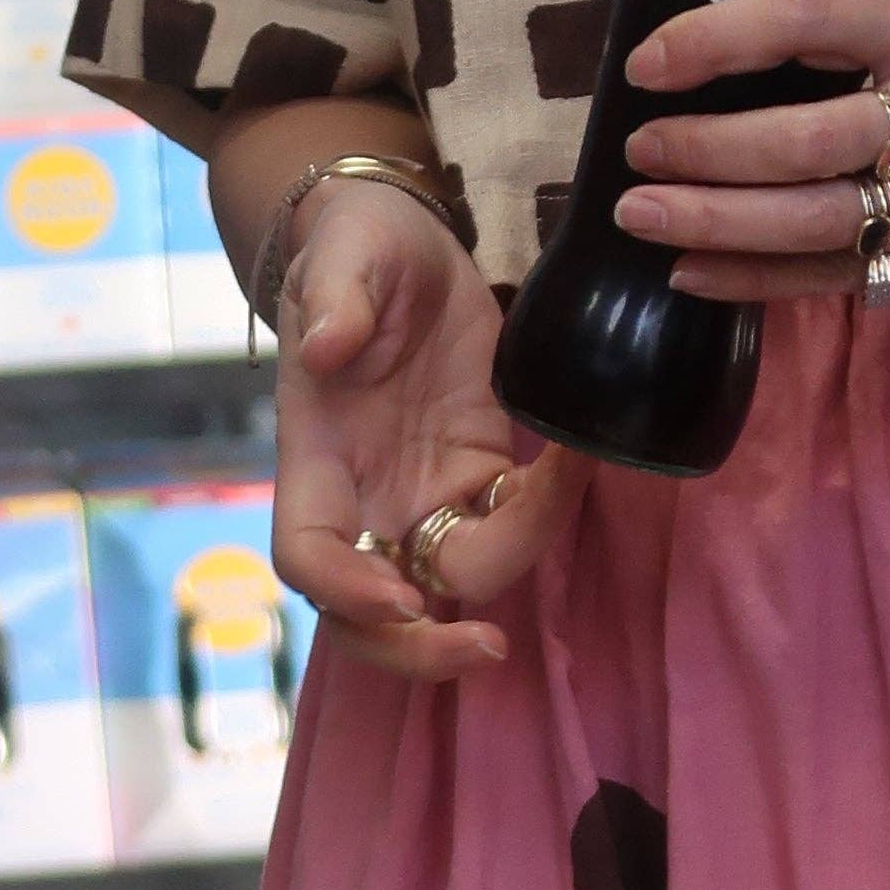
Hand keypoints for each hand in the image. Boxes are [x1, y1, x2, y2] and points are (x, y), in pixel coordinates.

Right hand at [271, 179, 585, 677]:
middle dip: (422, 650)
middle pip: (373, 617)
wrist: (400, 239)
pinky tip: (580, 459)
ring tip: (562, 486)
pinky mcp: (478, 475)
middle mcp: (365, 498)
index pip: (308, 555)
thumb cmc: (355, 244)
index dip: (345, 590)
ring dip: (505, 579)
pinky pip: (510, 525)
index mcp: (315, 458)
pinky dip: (548, 513)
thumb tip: (329, 348)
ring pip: (450, 586)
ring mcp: (421, 495)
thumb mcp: (342, 249)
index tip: (399, 596)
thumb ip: (334, 295)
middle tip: (487, 647)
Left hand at [614, 0, 889, 300]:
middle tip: (634, 154)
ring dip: (714, 224)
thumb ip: (877, 29)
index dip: (718, 43)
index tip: (651, 63)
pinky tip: (699, 276)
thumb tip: (753, 49)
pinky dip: (763, 281)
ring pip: (813, 220)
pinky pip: (846, 276)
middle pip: (799, 140)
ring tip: (642, 218)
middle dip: (701, 152)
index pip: (808, 20)